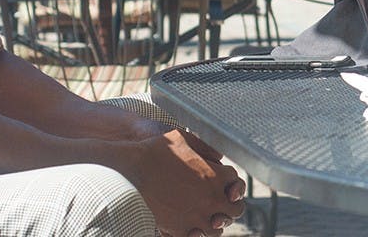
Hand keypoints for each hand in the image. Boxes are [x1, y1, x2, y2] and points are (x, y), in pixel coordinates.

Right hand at [125, 129, 244, 236]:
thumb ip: (206, 147)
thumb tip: (219, 156)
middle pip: (235, 211)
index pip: (237, 185)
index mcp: (216, 177)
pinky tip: (190, 224)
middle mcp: (211, 200)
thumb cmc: (156, 151)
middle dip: (229, 205)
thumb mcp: (185, 138)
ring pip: (217, 229)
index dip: (232, 184)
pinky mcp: (179, 230)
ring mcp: (196, 217)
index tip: (224, 184)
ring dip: (214, 221)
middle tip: (219, 202)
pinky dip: (196, 233)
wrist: (130, 172)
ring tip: (205, 215)